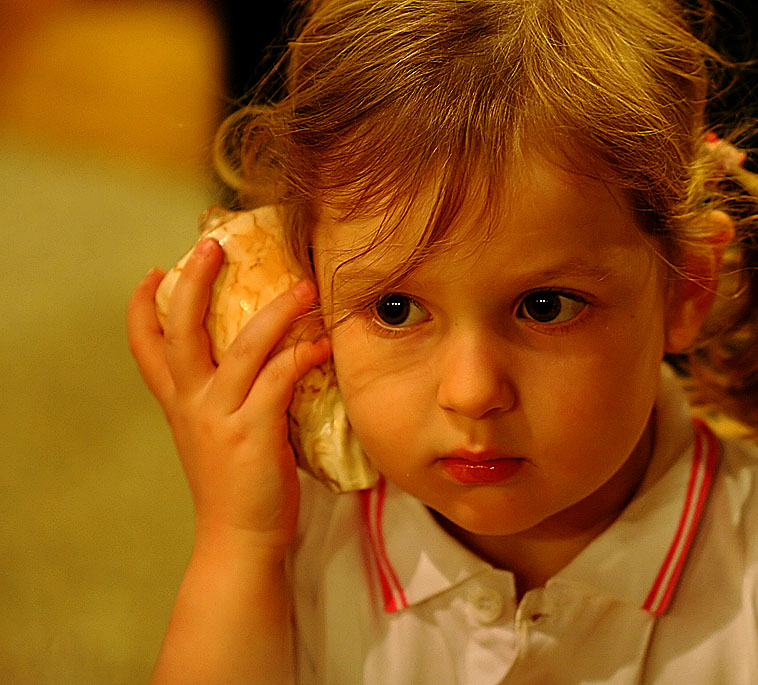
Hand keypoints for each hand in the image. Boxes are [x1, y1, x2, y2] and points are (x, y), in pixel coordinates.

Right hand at [128, 238, 331, 556]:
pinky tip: (324, 342)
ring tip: (303, 287)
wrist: (239, 540)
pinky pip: (280, 378)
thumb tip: (263, 359)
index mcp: (180, 404)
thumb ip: (226, 398)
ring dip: (276, 312)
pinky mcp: (253, 432)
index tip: (152, 272)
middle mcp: (192, 404)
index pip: (146, 348)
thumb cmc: (239, 486)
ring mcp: (220, 417)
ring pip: (243, 346)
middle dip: (193, 283)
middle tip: (212, 246)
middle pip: (181, 330)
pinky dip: (302, 354)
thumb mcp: (217, 436)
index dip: (143, 308)